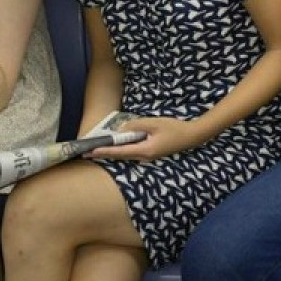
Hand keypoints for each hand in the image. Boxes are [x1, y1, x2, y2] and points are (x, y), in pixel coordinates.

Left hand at [86, 116, 203, 161]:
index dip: (104, 151)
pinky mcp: (151, 153)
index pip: (119, 151)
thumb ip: (135, 126)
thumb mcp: (154, 123)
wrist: (192, 136)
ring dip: (112, 152)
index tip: (90, 152)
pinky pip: (133, 152)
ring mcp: (149, 156)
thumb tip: (121, 130)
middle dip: (104, 154)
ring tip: (97, 150)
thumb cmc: (174, 128)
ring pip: (126, 155)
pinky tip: (116, 147)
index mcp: (145, 150)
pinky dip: (122, 150)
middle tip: (88, 152)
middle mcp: (145, 157)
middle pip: (120, 156)